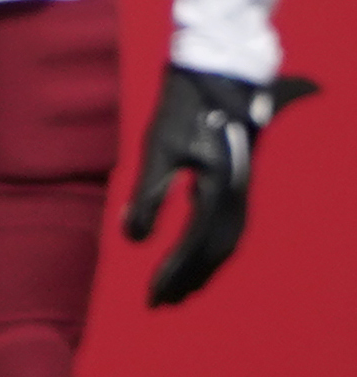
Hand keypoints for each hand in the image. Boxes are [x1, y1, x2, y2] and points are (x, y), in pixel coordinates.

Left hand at [125, 66, 315, 306]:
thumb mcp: (159, 149)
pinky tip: (193, 254)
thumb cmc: (183, 107)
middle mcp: (238, 192)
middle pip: (216, 249)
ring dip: (203, 267)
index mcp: (220, 188)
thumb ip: (148, 195)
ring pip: (227, 240)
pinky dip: (211, 247)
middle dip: (189, 278)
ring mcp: (242, 186)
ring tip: (177, 290)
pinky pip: (228, 224)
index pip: (196, 243)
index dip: (175, 272)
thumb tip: (134, 239)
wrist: (219, 73)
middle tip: (160, 302)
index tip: (153, 295)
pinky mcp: (237, 178)